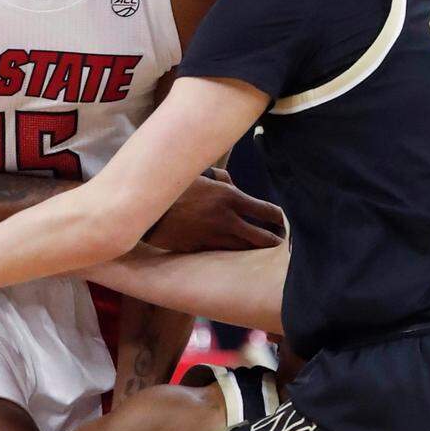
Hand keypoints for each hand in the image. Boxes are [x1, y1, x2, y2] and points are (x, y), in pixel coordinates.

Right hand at [148, 168, 283, 251]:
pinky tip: (239, 257)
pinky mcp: (200, 250)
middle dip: (275, 242)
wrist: (145, 208)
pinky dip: (233, 256)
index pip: (268, 211)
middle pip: (263, 237)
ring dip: (256, 252)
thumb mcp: (201, 174)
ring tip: (264, 253)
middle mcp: (227, 219)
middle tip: (281, 244)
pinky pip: (224, 255)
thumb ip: (223, 179)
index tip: (284, 223)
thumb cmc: (174, 186)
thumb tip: (235, 186)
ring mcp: (214, 237)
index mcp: (230, 197)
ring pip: (245, 251)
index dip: (280, 219)